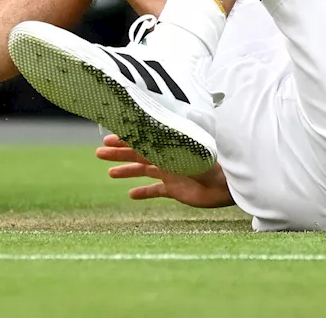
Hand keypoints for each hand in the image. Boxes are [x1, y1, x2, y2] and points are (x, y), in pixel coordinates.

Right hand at [96, 134, 234, 208]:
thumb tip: (146, 131)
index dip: (124, 140)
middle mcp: (167, 157)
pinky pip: (156, 190)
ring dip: (127, 171)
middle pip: (138, 154)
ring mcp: (171, 173)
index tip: (107, 139)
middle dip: (119, 153)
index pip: (142, 140)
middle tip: (99, 153)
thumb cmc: (209, 164)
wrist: (226, 185)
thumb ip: (166, 143)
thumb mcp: (185, 151)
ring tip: (110, 173)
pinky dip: (144, 192)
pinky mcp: (176, 189)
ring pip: (144, 170)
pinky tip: (131, 195)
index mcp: (168, 146)